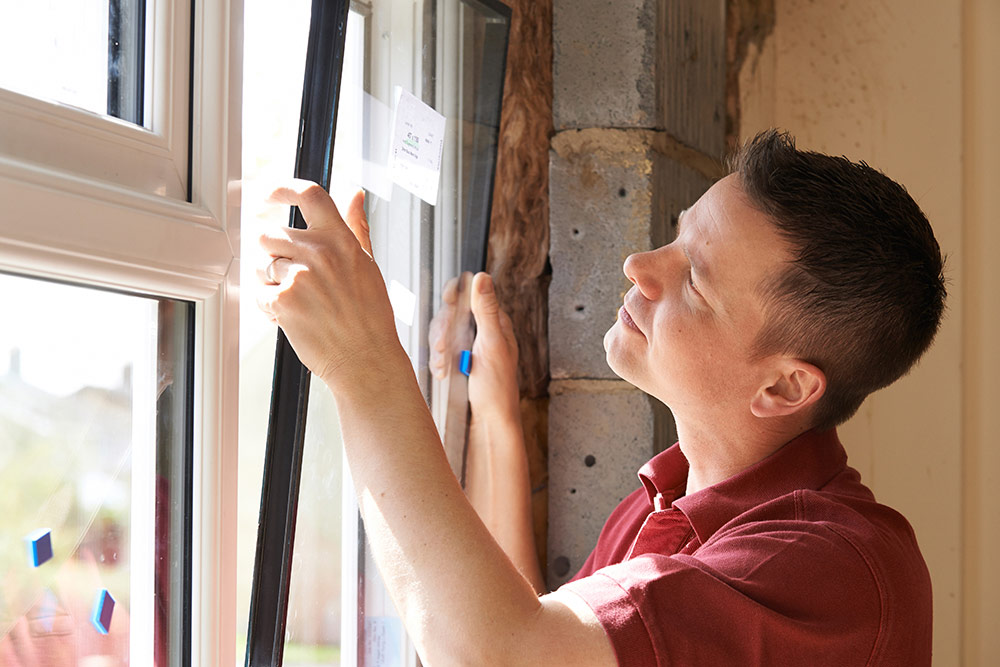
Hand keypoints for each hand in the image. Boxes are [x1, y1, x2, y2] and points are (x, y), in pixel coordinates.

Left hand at [256, 180, 401, 387]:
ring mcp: (299, 276)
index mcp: (341, 240)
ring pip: (262, 266)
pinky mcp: (283, 301)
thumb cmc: (370, 317)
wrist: (366, 359)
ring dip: (272, 283)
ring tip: (299, 302)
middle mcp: (320, 253)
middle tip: (291, 276)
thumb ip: (357, 226)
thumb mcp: (368, 264)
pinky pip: (259, 294)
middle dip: (273, 255)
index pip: (310, 195)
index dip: (283, 189)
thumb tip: (355, 195)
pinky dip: (270, 307)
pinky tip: (294, 317)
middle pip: (269, 234)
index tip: (270, 197)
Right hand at [429, 272, 519, 423]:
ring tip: (442, 365)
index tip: (447, 300)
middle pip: (451, 313)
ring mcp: (469, 345)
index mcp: (495, 322)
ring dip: (438, 348)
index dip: (456, 294)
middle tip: (442, 346)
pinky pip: (440, 350)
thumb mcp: (492, 346)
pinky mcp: (458, 360)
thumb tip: (482, 277)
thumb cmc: (497, 388)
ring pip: (442, 332)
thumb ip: (486, 311)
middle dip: (443, 330)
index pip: (472, 294)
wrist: (489, 422)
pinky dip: (438, 360)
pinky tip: (441, 372)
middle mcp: (482, 330)